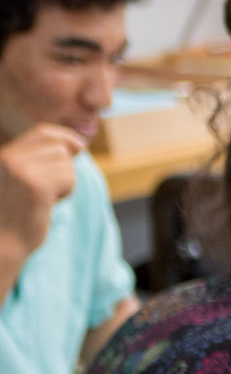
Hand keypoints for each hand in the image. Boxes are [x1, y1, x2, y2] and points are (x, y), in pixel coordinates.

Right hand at [0, 124, 84, 255]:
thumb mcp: (23, 179)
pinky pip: (68, 177)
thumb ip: (40, 160)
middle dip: (66, 163)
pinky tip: (49, 204)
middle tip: (58, 185)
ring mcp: (20, 169)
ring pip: (65, 162)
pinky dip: (66, 191)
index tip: (80, 147)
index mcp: (4, 154)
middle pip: (58, 144)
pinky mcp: (35, 185)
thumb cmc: (16, 214)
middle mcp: (9, 157)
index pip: (43, 132)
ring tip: (46, 198)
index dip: (66, 137)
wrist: (3, 241)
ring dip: (65, 181)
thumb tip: (78, 143)